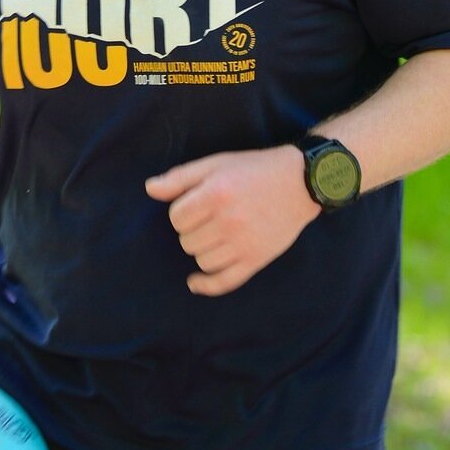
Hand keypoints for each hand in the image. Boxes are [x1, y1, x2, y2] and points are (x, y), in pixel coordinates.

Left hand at [144, 145, 319, 295]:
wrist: (301, 182)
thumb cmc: (253, 170)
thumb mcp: (215, 163)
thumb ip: (180, 177)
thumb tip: (149, 189)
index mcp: (217, 193)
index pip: (176, 218)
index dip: (182, 212)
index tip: (195, 205)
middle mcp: (230, 220)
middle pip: (187, 241)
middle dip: (192, 230)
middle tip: (210, 218)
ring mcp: (244, 243)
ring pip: (202, 261)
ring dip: (202, 250)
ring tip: (215, 235)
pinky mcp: (257, 259)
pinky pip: (224, 282)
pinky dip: (206, 285)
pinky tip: (194, 282)